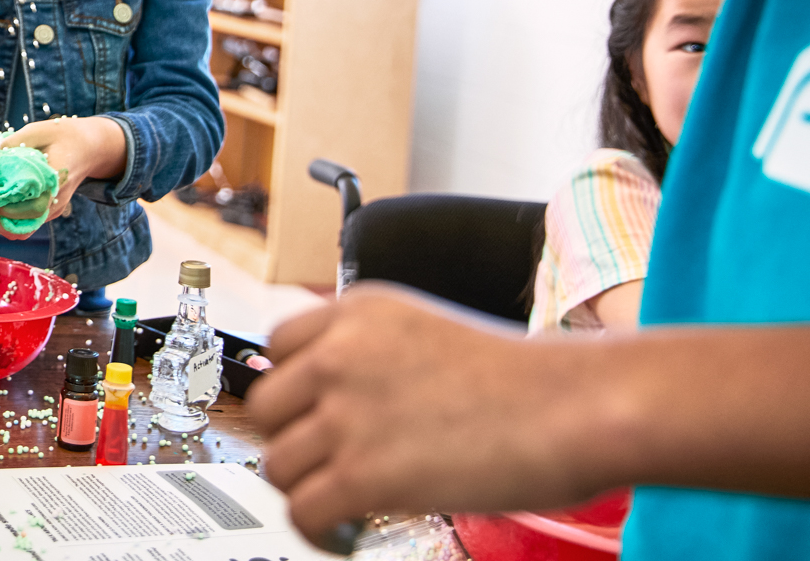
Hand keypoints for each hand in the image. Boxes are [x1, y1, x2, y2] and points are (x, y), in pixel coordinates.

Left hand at [0, 116, 126, 230]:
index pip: (37, 204)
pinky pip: (28, 224)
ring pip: (26, 229)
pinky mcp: (49, 211)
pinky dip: (8, 222)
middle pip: (28, 224)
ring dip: (1, 225)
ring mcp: (54, 208)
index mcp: (57, 178)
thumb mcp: (39, 130)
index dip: (13, 210)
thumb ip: (16, 141)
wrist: (89, 147)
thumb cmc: (62, 136)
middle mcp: (57, 199)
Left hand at [248, 284, 617, 548]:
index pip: (278, 344)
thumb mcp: (429, 330)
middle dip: (292, 437)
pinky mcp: (362, 473)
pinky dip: (316, 528)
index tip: (307, 412)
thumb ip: (373, 352)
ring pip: (277, 463)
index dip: (294, 386)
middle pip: (265, 405)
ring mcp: (347, 413)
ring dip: (306, 487)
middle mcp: (340, 354)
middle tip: (326, 460)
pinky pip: (302, 510)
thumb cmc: (526, 379)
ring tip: (340, 499)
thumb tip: (338, 394)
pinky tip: (342, 530)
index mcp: (357, 312)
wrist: (576, 407)